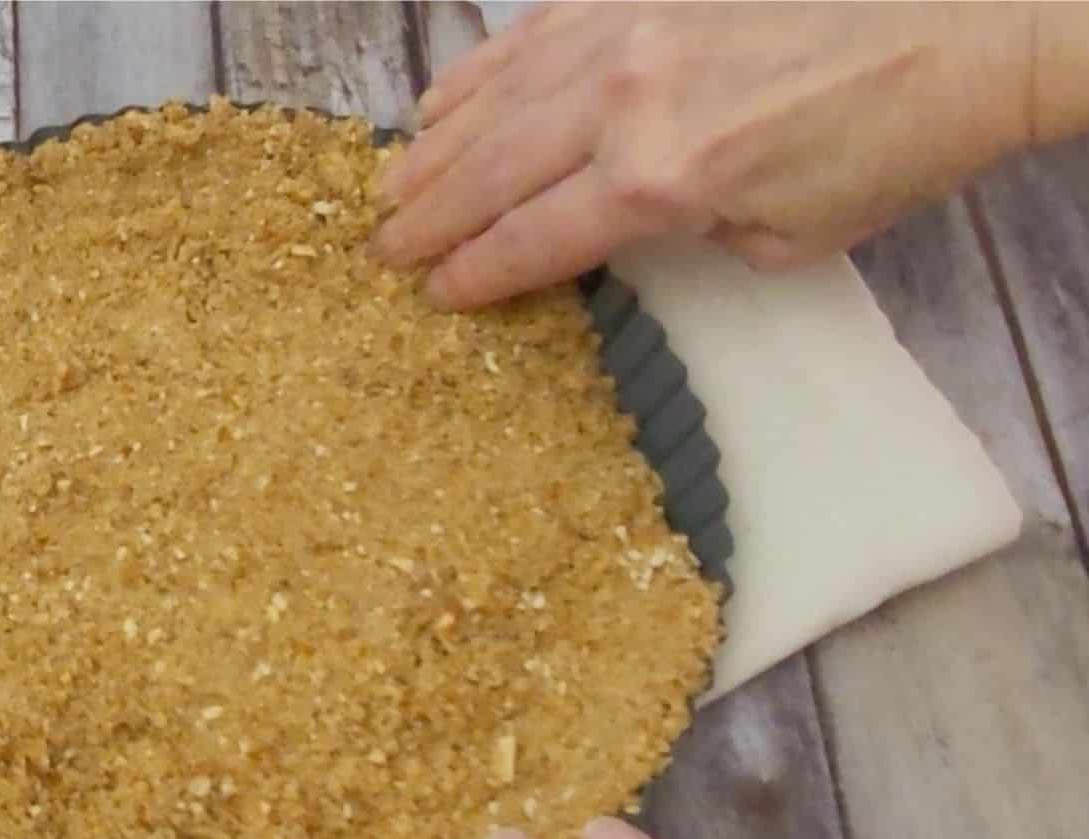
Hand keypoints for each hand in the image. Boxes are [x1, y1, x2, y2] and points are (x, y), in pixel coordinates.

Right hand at [374, 3, 1040, 307]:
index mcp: (660, 179)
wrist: (972, 15)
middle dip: (428, 217)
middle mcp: (623, 101)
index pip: (534, 238)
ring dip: (434, 149)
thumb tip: (635, 222)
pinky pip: (530, 34)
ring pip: (494, 97)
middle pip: (492, 170)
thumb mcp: (790, 236)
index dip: (474, 272)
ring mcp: (623, 31)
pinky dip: (478, 74)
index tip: (433, 294)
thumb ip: (693, 234)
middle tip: (381, 250)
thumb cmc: (893, 141)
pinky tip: (442, 103)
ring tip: (390, 185)